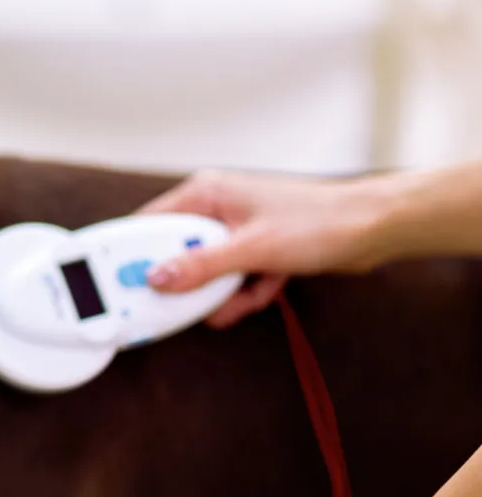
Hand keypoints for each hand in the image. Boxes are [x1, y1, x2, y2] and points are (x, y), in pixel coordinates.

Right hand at [137, 170, 383, 326]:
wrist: (373, 228)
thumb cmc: (319, 222)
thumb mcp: (252, 249)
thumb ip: (201, 266)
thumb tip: (157, 279)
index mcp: (206, 193)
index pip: (149, 223)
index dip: (134, 254)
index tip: (124, 283)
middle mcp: (216, 208)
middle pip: (177, 253)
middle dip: (191, 284)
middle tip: (194, 303)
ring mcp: (236, 229)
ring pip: (206, 272)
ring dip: (223, 293)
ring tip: (241, 300)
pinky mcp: (255, 248)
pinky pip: (232, 277)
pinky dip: (246, 292)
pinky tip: (265, 291)